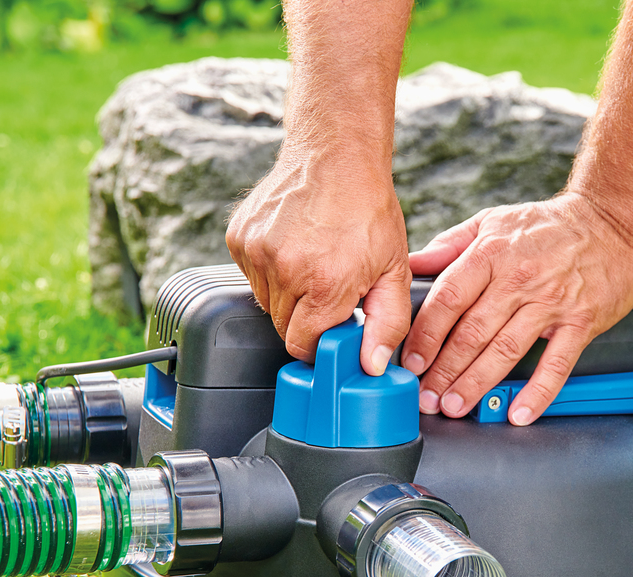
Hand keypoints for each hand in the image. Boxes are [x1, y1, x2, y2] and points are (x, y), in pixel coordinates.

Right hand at [226, 146, 411, 374]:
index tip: (335, 323)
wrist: (336, 153)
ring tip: (314, 261)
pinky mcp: (239, 237)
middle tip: (331, 285)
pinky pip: (251, 276)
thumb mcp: (394, 270)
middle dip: (308, 316)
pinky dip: (271, 269)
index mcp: (325, 284)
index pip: (303, 346)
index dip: (320, 341)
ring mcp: (257, 252)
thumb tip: (372, 366)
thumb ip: (387, 323)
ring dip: (289, 294)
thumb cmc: (369, 209)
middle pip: (284, 327)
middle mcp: (285, 270)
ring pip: (267, 303)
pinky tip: (295, 246)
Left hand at [402, 192, 632, 425]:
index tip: (411, 362)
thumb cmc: (546, 226)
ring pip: (506, 350)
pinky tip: (518, 413)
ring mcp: (551, 302)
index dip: (426, 335)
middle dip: (444, 370)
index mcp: (491, 255)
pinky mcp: (581, 321)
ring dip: (476, 383)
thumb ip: (448, 246)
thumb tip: (411, 265)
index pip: (448, 300)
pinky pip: (557, 363)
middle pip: (472, 332)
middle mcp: (519, 279)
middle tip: (426, 397)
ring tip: (455, 406)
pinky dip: (538, 391)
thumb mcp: (491, 222)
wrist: (610, 221)